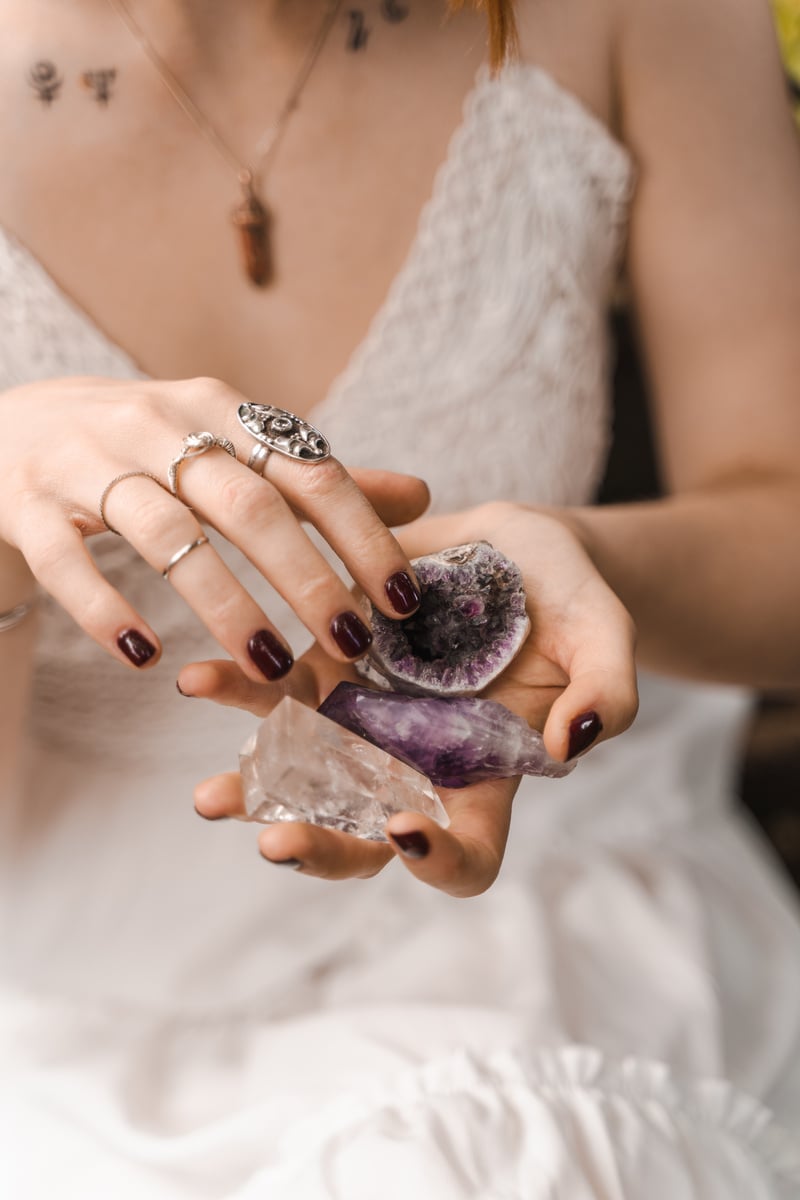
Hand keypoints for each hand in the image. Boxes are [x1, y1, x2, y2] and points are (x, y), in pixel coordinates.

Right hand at [0, 376, 427, 676]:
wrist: (13, 425)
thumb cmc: (146, 447)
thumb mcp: (230, 447)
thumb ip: (315, 478)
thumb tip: (418, 497)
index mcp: (222, 413)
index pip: (310, 471)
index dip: (362, 534)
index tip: (402, 599)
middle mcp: (159, 426)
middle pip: (245, 503)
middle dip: (306, 578)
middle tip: (349, 645)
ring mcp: (88, 461)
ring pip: (164, 533)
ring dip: (222, 603)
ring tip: (269, 665)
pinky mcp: (28, 503)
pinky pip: (67, 560)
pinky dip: (105, 609)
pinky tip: (143, 657)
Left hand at [190, 500, 637, 896]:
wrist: (516, 546)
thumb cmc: (571, 598)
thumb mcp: (605, 633)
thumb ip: (607, 692)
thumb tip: (569, 746)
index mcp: (486, 775)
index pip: (468, 853)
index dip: (439, 861)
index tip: (407, 830)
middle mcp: (416, 762)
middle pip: (365, 836)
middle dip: (320, 848)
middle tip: (277, 843)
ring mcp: (368, 718)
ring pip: (303, 775)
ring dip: (252, 791)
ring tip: (210, 799)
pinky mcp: (330, 664)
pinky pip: (277, 689)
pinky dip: (236, 689)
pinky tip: (197, 680)